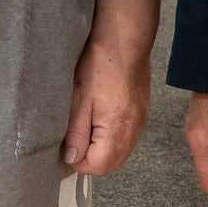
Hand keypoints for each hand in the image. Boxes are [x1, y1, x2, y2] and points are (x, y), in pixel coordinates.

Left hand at [62, 0, 161, 173]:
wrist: (124, 40)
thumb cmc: (98, 66)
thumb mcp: (79, 99)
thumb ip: (76, 133)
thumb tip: (72, 159)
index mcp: (117, 131)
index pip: (98, 166)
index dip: (78, 161)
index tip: (65, 145)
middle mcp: (133, 131)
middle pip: (112, 164)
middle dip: (91, 159)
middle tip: (72, 139)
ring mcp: (141, 122)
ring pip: (121, 152)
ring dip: (102, 149)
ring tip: (84, 127)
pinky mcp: (142, 112)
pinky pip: (128, 137)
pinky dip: (113, 138)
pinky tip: (100, 119)